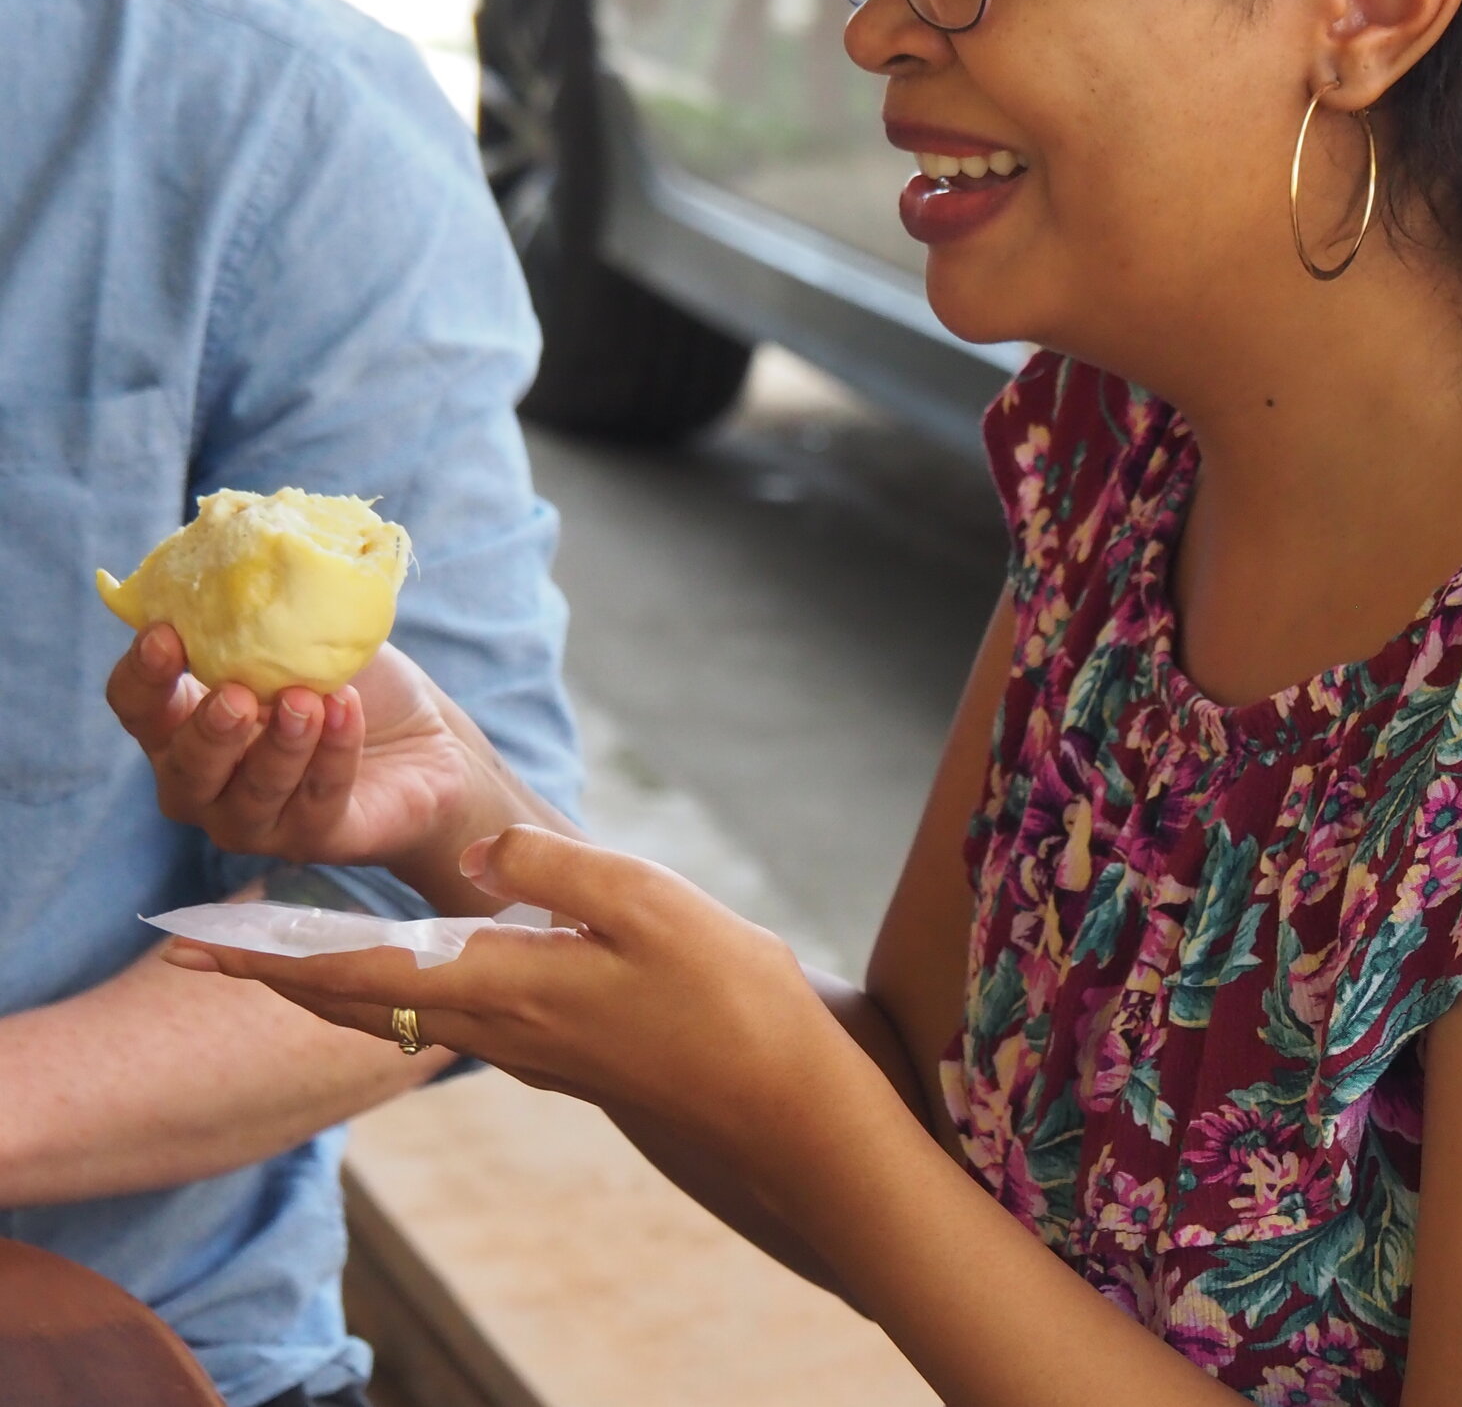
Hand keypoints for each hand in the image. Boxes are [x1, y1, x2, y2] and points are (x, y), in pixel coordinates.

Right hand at [107, 624, 504, 877]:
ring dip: (279, 745)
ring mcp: (254, 820)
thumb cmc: (353, 688)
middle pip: (181, 767)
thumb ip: (268, 619)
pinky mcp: (313, 839)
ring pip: (249, 794)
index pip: (136, 706)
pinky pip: (315, 800)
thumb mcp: (310, 641)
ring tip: (309, 700)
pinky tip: (347, 711)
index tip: (166, 634)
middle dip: (208, 731)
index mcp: (185, 724)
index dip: (142, 675)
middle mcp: (205, 782)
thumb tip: (251, 562)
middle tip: (239, 694)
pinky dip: (333, 754)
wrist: (433, 746)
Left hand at [158, 825, 854, 1164]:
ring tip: (285, 947)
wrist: (777, 1099)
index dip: (269, 956)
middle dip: (275, 973)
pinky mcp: (558, 1051)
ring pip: (398, 1014)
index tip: (194, 943)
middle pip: (357, 1003)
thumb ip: (548, 867)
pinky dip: (398, 988)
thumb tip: (471, 851)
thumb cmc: (724, 994)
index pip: (357, 973)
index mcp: (506, 986)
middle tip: (202, 946)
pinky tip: (412, 960)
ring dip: (331, 982)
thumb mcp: (645, 901)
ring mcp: (527, 1048)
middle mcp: (499, 1027)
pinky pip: (447, 1017)